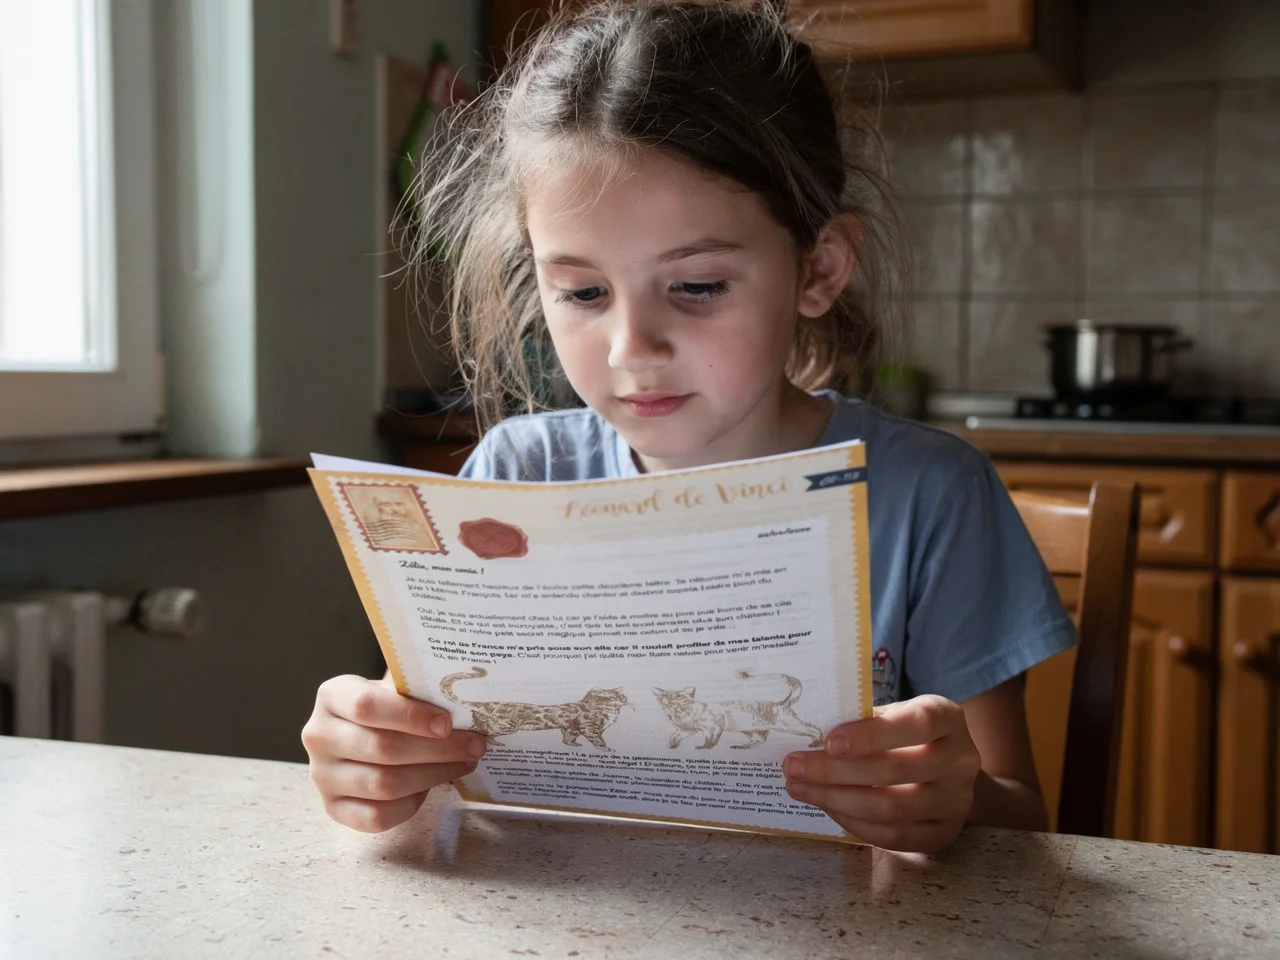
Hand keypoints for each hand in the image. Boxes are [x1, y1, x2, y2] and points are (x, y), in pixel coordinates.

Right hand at [302, 673, 486, 832]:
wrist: (359, 734)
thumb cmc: (386, 707)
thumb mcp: (395, 688)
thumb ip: (417, 691)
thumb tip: (462, 702)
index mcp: (332, 696)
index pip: (366, 706)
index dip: (410, 716)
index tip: (447, 723)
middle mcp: (319, 736)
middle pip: (382, 749)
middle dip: (437, 750)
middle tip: (474, 746)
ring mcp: (322, 776)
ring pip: (383, 784)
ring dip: (433, 775)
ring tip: (464, 763)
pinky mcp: (333, 808)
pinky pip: (376, 816)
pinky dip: (411, 804)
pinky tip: (431, 786)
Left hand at [782, 694, 981, 852]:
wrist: (948, 766)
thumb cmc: (907, 732)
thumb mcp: (893, 713)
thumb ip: (862, 720)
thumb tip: (809, 738)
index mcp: (947, 718)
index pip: (917, 724)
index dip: (872, 735)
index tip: (829, 742)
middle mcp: (961, 760)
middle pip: (895, 771)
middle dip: (835, 771)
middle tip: (793, 766)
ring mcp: (957, 802)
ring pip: (891, 809)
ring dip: (837, 800)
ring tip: (800, 788)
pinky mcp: (945, 833)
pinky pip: (894, 836)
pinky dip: (854, 823)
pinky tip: (828, 806)